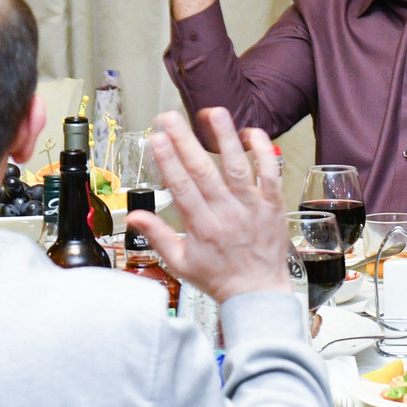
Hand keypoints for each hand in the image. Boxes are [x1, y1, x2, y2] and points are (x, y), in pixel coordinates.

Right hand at [124, 108, 286, 303]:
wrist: (258, 293)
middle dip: (185, 140)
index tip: (156, 139)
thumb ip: (157, 236)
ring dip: (225, 137)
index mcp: (202, 227)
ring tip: (212, 112)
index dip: (168, 161)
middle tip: (170, 117)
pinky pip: (270, 173)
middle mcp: (226, 213)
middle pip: (203, 171)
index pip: (181, 188)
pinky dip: (263, 151)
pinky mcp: (272, 204)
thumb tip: (134, 216)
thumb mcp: (180, 264)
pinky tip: (251, 132)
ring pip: (238, 166)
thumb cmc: (219, 279)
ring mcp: (252, 207)